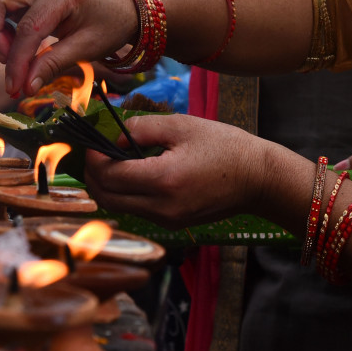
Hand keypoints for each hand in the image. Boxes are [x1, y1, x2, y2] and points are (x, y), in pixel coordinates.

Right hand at [0, 0, 138, 96]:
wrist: (125, 4)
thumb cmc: (111, 23)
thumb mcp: (89, 47)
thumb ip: (54, 64)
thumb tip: (25, 86)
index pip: (27, 29)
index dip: (16, 62)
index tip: (15, 87)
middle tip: (9, 61)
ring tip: (15, 53)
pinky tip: (19, 44)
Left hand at [83, 114, 298, 228]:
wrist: (258, 179)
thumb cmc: (224, 146)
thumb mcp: (182, 126)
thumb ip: (142, 129)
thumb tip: (115, 138)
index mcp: (164, 180)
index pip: (109, 176)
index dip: (93, 158)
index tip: (93, 143)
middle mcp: (161, 207)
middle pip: (106, 198)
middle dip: (93, 175)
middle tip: (96, 153)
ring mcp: (167, 220)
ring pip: (118, 208)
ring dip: (107, 186)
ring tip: (114, 161)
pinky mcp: (172, 224)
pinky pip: (136, 211)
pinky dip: (125, 194)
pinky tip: (134, 174)